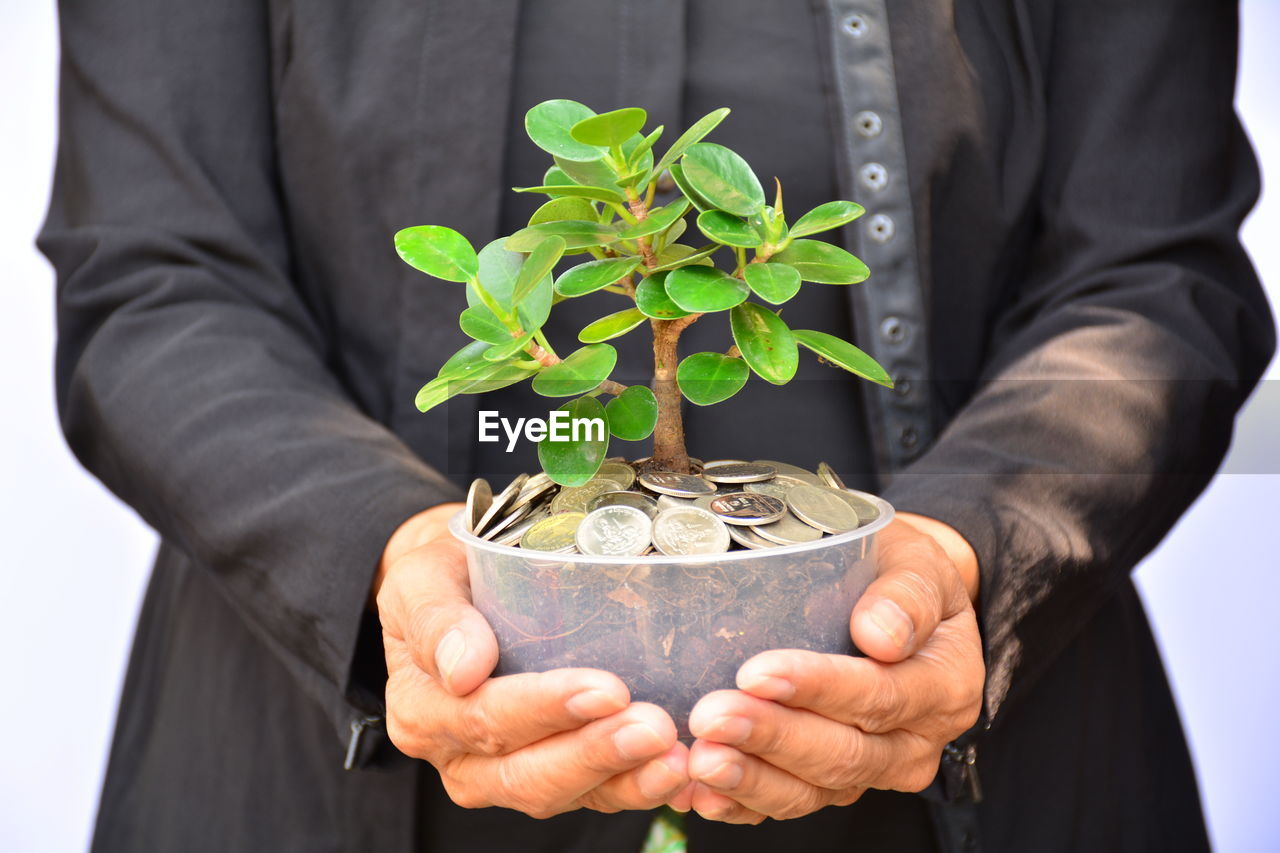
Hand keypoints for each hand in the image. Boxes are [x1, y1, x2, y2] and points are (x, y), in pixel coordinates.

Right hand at [375, 503, 690, 816]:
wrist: (454, 589)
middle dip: (596, 754)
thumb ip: (438, 618)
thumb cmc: (443, 578)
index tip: (606, 688)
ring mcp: (505, 775)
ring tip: (676, 757)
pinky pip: (595, 796)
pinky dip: (638, 789)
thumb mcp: (423, 580)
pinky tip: (680, 774)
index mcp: (424, 711)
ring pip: (565, 793)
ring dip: (624, 778)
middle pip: (527, 773)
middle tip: (654, 727)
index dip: (546, 710)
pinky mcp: (553, 778)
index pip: (485, 719)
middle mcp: (459, 757)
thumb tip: (463, 668)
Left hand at [682, 516, 983, 822]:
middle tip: (710, 716)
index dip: (819, 689)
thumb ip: (907, 593)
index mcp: (943, 686)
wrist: (894, 602)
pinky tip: (701, 793)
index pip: (881, 696)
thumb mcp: (918, 562)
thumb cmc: (897, 573)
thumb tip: (881, 633)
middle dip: (771, 738)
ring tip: (700, 757)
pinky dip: (742, 803)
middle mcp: (913, 742)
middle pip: (843, 754)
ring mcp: (872, 771)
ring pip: (812, 791)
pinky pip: (787, 804)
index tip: (757, 673)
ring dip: (751, 778)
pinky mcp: (832, 785)